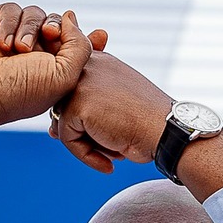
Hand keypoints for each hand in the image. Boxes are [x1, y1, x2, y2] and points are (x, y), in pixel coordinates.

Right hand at [0, 4, 99, 178]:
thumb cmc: (22, 89)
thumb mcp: (65, 74)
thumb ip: (80, 45)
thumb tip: (71, 16)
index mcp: (56, 69)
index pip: (77, 45)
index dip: (90, 38)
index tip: (103, 35)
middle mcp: (36, 53)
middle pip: (58, 24)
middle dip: (57, 27)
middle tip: (49, 35)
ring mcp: (15, 38)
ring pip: (35, 13)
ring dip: (30, 29)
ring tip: (19, 50)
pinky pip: (12, 9)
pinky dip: (10, 23)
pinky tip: (4, 45)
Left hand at [51, 49, 222, 198]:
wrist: (170, 132)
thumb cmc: (152, 123)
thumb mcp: (122, 103)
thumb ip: (92, 105)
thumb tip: (52, 130)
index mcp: (101, 60)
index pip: (76, 89)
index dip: (89, 115)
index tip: (113, 129)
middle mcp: (88, 65)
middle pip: (64, 105)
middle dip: (82, 130)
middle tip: (109, 145)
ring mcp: (80, 83)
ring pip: (63, 121)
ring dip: (86, 143)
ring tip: (114, 151)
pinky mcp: (77, 105)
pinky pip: (67, 138)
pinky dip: (86, 155)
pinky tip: (110, 162)